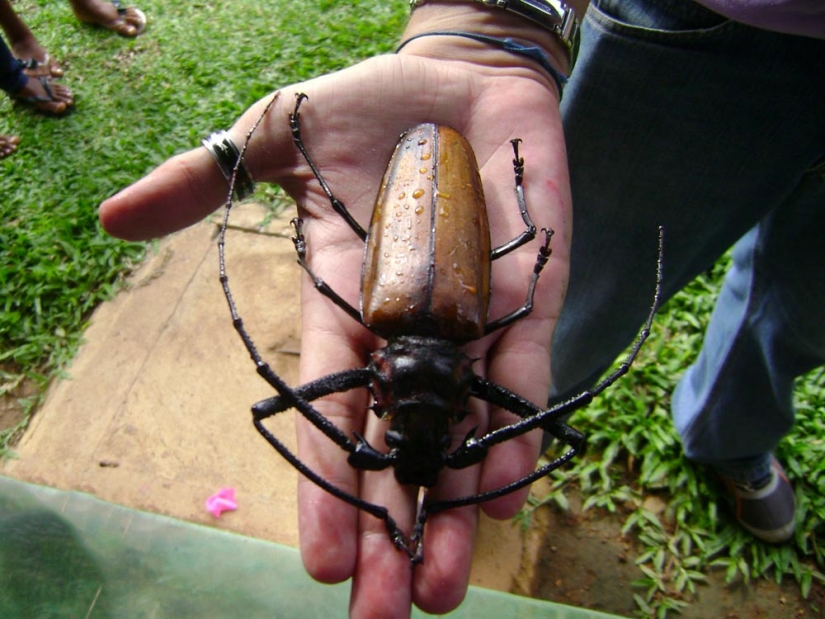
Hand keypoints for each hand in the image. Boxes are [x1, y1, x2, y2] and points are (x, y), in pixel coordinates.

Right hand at [99, 6, 572, 617]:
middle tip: (388, 608)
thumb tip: (113, 220)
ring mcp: (470, 317)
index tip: (321, 561)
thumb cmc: (368, 106)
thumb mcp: (277, 137)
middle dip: (390, 522)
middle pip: (395, 440)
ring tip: (445, 584)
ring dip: (453, 503)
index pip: (330, 409)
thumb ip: (206, 181)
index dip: (325, 482)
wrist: (459, 76)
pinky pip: (523, 372)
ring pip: (462, 426)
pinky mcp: (528, 294)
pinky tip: (505, 497)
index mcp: (343, 302)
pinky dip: (517, 429)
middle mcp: (406, 328)